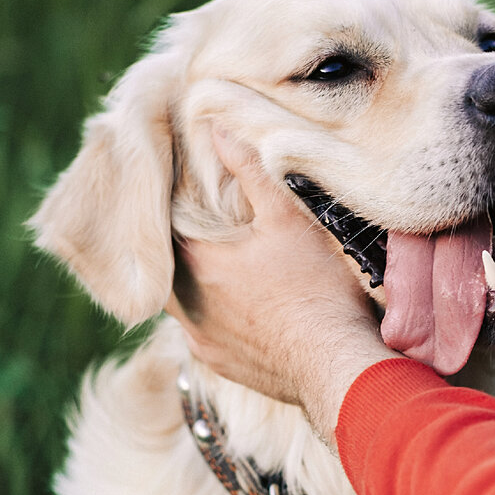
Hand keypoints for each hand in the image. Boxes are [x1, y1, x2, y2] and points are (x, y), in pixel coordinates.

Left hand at [165, 129, 399, 445]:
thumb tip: (216, 128)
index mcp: (197, 267)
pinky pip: (202, 336)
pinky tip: (233, 309)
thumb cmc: (316, 289)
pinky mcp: (222, 366)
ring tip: (212, 265)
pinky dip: (210, 318)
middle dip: (174, 250)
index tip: (175, 194)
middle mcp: (188, 309)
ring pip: (179, 306)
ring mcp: (202, 342)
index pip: (159, 231)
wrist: (336, 366)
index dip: (165, 210)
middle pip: (163, 270)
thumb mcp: (286, 218)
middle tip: (191, 228)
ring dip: (190, 286)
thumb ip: (250, 170)